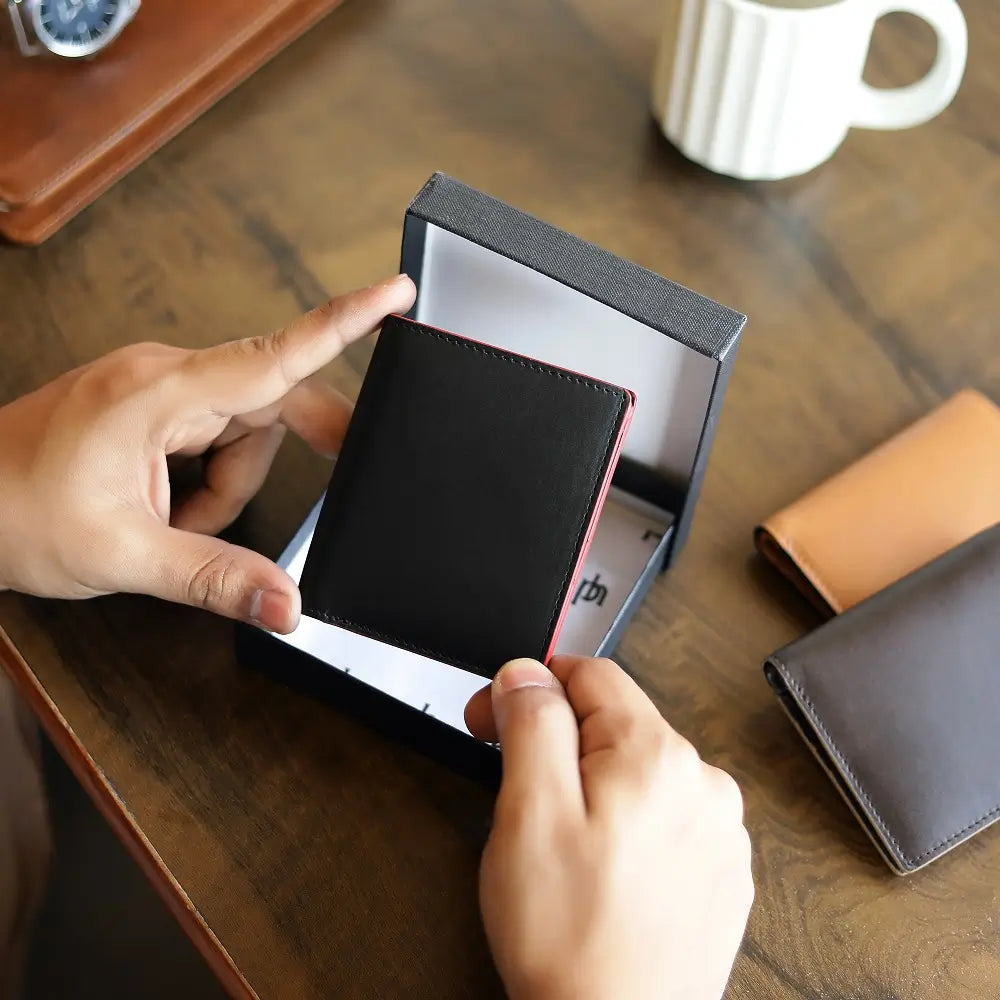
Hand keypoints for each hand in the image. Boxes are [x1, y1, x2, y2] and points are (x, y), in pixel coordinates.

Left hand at [0, 275, 415, 632]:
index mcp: (155, 393)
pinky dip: (213, 480)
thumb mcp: (123, 556)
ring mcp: (157, 389)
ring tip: (185, 526)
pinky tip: (178, 511)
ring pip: (247, 426)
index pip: (272, 356)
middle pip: (272, 398)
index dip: (342, 324)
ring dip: (235, 484)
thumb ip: (214, 579)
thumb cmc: (13, 513)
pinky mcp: (152, 407)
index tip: (393, 293)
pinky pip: (217, 435)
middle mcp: (163, 377)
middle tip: (341, 470)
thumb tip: (285, 603)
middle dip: (297, 448)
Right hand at [465, 656, 752, 999]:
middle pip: (615, 722)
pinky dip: (630, 829)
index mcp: (657, 756)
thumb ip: (532, 725)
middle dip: (559, 743)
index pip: (590, 673)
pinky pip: (665, 819)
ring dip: (596, 788)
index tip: (496, 720)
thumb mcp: (527, 815)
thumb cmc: (572, 941)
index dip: (532, 689)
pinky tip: (604, 875)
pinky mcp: (720, 871)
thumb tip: (528, 672)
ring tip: (563, 849)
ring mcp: (719, 831)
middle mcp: (704, 784)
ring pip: (638, 772)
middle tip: (518, 796)